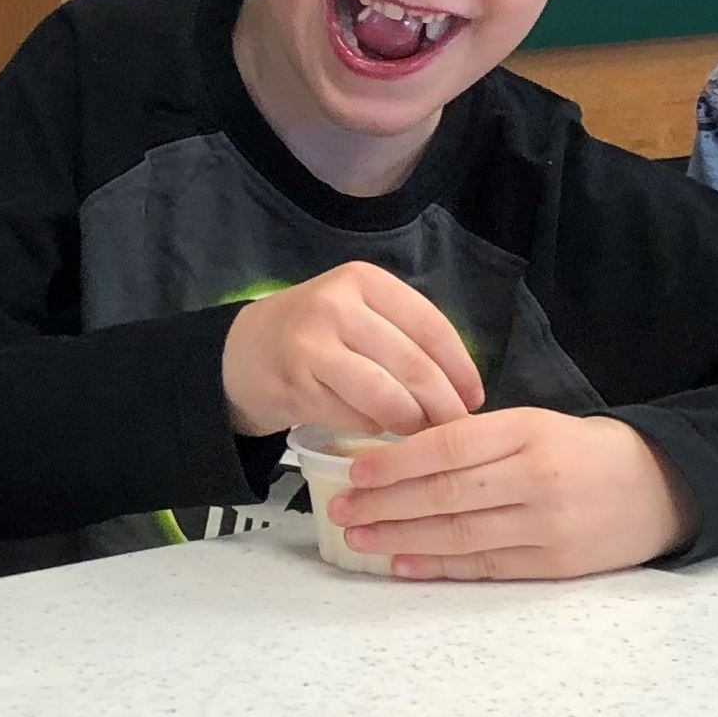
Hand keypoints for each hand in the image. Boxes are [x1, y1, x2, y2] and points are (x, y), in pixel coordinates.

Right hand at [221, 262, 483, 438]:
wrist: (242, 352)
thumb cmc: (318, 334)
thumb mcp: (360, 313)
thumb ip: (405, 337)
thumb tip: (463, 387)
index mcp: (365, 281)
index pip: (430, 325)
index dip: (459, 366)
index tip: (475, 397)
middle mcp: (338, 306)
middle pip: (411, 362)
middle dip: (441, 402)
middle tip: (455, 427)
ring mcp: (312, 345)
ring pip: (385, 394)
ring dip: (411, 422)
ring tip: (421, 435)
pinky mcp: (295, 385)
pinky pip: (353, 416)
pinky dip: (374, 429)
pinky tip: (380, 432)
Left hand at [327, 410, 692, 579]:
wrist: (662, 486)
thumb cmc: (589, 450)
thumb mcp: (540, 424)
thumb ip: (482, 440)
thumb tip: (407, 455)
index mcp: (530, 431)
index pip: (448, 446)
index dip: (395, 462)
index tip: (355, 471)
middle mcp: (535, 478)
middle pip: (444, 494)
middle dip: (384, 504)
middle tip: (338, 510)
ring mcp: (544, 526)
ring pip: (457, 534)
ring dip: (400, 537)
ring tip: (358, 538)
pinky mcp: (553, 565)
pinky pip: (482, 567)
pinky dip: (437, 566)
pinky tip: (402, 562)